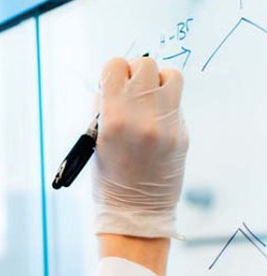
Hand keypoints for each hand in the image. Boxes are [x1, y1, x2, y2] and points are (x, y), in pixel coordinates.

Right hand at [92, 57, 188, 238]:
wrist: (135, 211)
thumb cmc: (107, 178)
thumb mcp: (95, 139)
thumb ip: (104, 106)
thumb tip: (113, 82)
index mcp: (113, 117)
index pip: (115, 66)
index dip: (112, 72)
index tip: (111, 83)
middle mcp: (142, 115)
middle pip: (144, 64)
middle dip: (134, 73)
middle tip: (130, 90)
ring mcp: (166, 123)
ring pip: (170, 75)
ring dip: (157, 82)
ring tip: (148, 100)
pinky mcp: (182, 132)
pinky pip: (176, 102)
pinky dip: (165, 104)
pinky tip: (156, 120)